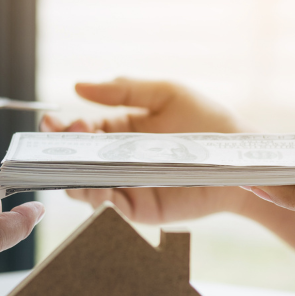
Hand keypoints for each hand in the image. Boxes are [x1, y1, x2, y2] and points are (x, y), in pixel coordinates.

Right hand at [42, 78, 254, 224]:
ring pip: (84, 187)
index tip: (55, 124)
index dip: (64, 128)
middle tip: (63, 142)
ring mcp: (126, 186)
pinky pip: (109, 208)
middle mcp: (118, 160)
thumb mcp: (166, 93)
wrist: (238, 159)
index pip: (80, 130)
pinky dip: (97, 199)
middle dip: (62, 152)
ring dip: (74, 177)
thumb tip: (77, 85)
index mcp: (120, 131)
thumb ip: (123, 89)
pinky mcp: (138, 210)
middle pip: (76, 160)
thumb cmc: (208, 121)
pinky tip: (97, 187)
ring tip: (76, 166)